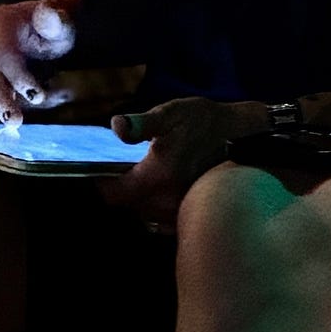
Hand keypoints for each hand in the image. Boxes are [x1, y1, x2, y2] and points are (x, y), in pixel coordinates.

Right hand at [0, 0, 77, 125]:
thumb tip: (50, 12)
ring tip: (14, 121)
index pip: (2, 52)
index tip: (38, 96)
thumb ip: (57, 18)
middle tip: (15, 121)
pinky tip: (9, 110)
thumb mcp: (62, 21)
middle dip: (0, 97)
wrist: (45, 27)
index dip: (17, 76)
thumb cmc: (55, 25)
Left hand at [97, 97, 234, 233]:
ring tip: (140, 175)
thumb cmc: (197, 121)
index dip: (102, 185)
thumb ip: (142, 123)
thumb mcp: (169, 113)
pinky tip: (156, 186)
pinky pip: (157, 218)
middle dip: (119, 189)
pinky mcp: (187, 214)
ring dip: (136, 197)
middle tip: (119, 168)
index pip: (114, 194)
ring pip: (142, 212)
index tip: (97, 172)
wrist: (233, 133)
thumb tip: (118, 126)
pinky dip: (151, 205)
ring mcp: (179, 211)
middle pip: (126, 205)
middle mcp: (168, 200)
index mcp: (158, 176)